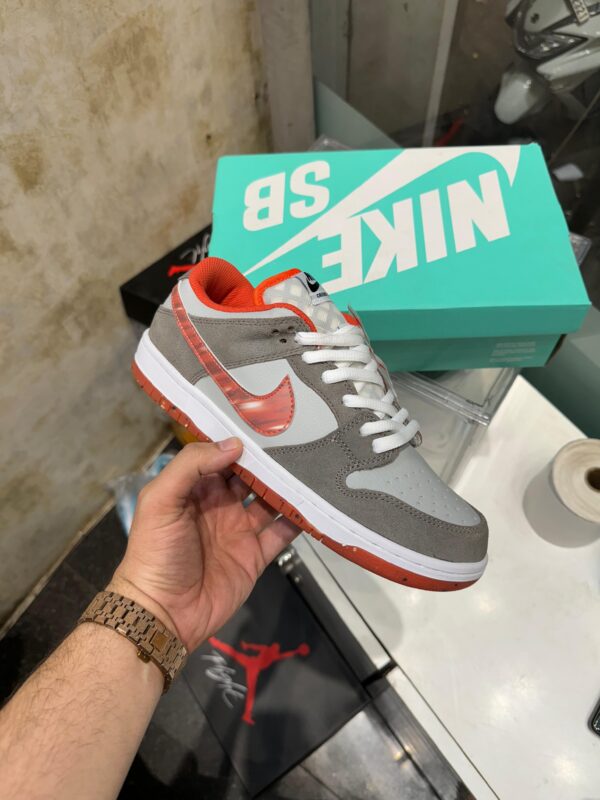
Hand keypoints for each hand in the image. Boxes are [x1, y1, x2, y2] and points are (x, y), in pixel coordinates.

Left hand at [110, 439, 298, 650]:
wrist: (163, 613)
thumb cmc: (155, 552)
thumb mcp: (160, 500)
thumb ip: (191, 466)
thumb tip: (234, 445)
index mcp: (194, 489)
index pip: (220, 456)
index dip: (238, 439)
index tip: (264, 422)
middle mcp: (219, 506)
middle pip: (250, 476)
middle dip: (269, 460)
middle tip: (297, 437)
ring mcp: (239, 531)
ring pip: (270, 501)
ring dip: (287, 486)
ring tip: (312, 465)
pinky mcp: (255, 556)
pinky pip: (281, 534)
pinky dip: (298, 521)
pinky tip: (315, 504)